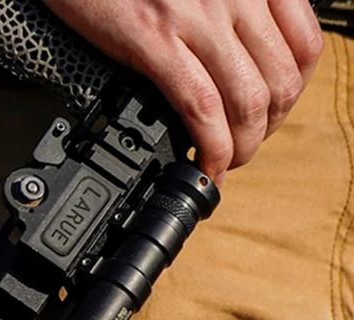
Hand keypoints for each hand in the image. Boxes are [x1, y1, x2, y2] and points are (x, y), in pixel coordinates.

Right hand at [42, 0, 323, 181]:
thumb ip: (226, 12)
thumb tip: (238, 63)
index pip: (306, 45)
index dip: (294, 92)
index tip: (270, 112)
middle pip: (281, 81)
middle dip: (267, 128)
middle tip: (242, 145)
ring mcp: (198, 17)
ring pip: (247, 101)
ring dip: (241, 146)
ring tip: (222, 161)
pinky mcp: (154, 40)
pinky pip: (201, 107)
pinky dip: (210, 148)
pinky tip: (202, 164)